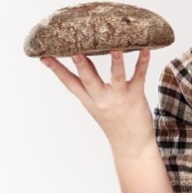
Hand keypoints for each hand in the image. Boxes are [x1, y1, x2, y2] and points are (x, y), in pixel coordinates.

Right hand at [41, 49, 157, 157]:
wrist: (132, 144)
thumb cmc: (114, 120)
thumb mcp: (96, 105)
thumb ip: (89, 85)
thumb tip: (82, 58)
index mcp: (89, 100)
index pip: (69, 83)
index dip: (57, 70)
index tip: (44, 56)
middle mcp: (102, 99)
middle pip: (89, 80)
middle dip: (82, 65)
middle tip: (75, 51)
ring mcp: (119, 98)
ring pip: (117, 77)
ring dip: (116, 62)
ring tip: (116, 48)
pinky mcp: (136, 97)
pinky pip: (140, 77)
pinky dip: (143, 62)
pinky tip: (146, 49)